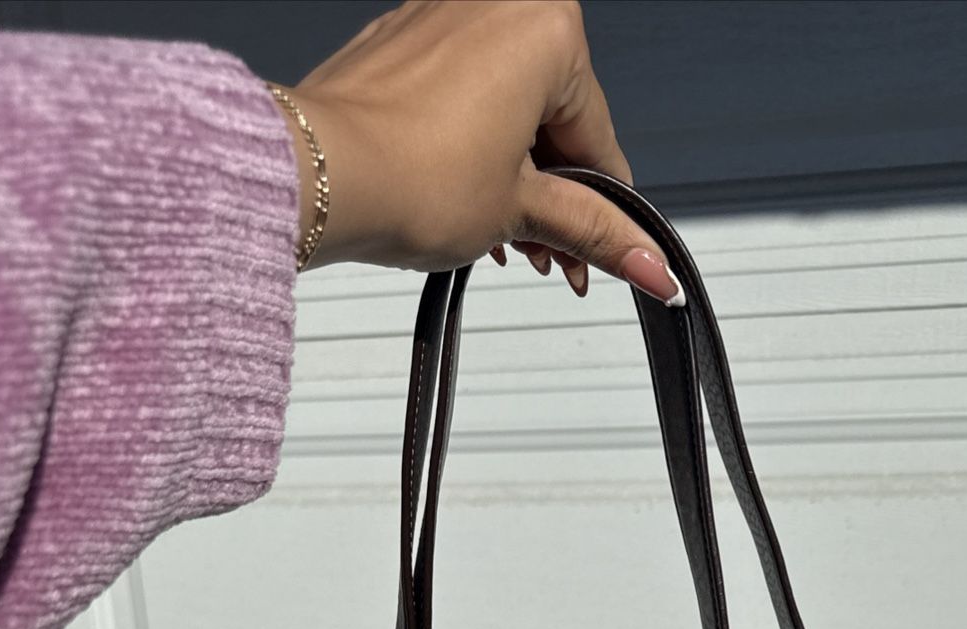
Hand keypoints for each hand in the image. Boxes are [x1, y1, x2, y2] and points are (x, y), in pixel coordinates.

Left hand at [274, 0, 680, 303]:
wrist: (316, 175)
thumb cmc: (410, 176)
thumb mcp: (520, 212)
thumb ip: (592, 231)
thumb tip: (650, 264)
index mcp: (545, 27)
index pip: (597, 138)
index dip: (604, 210)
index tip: (609, 253)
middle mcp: (497, 3)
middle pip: (551, 119)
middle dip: (551, 196)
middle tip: (548, 258)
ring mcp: (443, 15)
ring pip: (504, 109)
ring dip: (512, 181)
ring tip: (502, 241)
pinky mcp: (400, 40)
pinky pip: (459, 95)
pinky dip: (470, 149)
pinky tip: (464, 203)